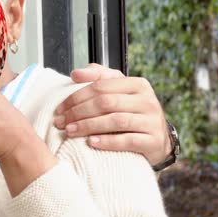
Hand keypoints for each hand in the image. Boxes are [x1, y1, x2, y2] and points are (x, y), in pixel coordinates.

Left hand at [54, 63, 170, 165]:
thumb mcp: (119, 91)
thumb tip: (75, 73)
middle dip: (79, 112)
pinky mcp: (153, 141)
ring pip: (116, 120)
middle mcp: (147, 100)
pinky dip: (108, 141)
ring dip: (89, 126)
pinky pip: (128, 140)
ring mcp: (152, 121)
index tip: (59, 109)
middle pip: (106, 102)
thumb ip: (98, 77)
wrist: (158, 139)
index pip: (101, 86)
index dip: (77, 97)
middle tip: (61, 122)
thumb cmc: (132, 113)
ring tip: (70, 132)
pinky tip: (92, 142)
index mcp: (137, 84)